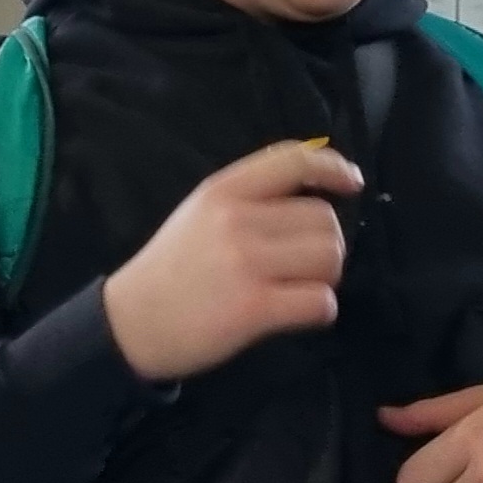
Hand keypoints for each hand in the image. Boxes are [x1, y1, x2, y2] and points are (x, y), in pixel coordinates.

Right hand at [99, 140, 362, 382]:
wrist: (130, 322)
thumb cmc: (172, 268)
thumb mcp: (200, 213)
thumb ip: (249, 198)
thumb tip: (316, 193)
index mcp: (223, 190)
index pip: (294, 160)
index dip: (333, 167)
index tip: (352, 182)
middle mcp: (237, 220)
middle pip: (324, 220)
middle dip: (326, 244)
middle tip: (303, 264)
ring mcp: (246, 264)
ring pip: (329, 259)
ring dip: (325, 278)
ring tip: (300, 288)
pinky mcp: (253, 308)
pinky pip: (320, 302)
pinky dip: (320, 310)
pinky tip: (298, 313)